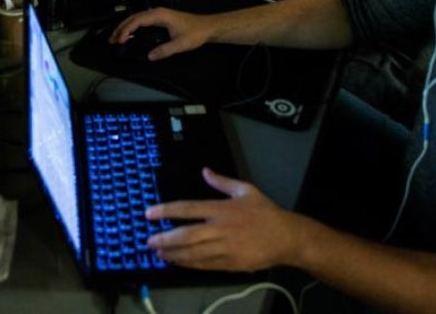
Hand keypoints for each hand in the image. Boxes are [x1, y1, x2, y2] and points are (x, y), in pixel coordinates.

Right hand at [108, 8, 209, 60]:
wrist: (207, 27)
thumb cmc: (195, 33)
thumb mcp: (180, 44)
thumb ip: (165, 50)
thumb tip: (149, 56)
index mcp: (159, 15)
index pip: (138, 20)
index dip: (126, 30)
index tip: (119, 40)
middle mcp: (156, 12)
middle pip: (134, 17)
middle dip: (121, 28)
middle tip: (111, 40)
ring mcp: (158, 14)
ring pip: (137, 18)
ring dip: (126, 27)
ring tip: (116, 38)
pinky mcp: (160, 18)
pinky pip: (142, 21)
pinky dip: (133, 27)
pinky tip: (129, 35)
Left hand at [145, 168, 299, 271]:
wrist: (286, 237)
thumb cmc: (265, 212)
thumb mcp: (245, 190)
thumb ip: (222, 182)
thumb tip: (205, 171)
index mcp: (221, 209)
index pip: (188, 208)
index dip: (166, 211)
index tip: (149, 214)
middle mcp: (220, 229)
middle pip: (186, 235)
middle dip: (164, 238)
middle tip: (148, 240)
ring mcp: (224, 248)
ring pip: (192, 253)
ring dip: (173, 254)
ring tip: (159, 253)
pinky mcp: (230, 263)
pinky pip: (204, 265)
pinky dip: (189, 264)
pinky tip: (178, 261)